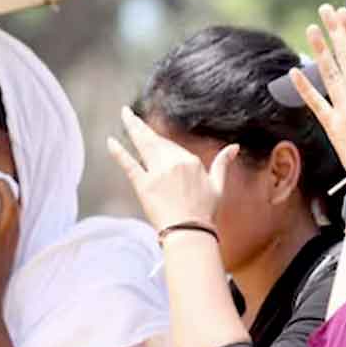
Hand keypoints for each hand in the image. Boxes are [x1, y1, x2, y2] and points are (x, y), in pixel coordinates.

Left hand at [107, 106, 238, 230]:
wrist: (190, 233)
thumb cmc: (204, 213)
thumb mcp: (218, 186)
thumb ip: (223, 163)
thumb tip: (234, 147)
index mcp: (190, 161)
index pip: (172, 146)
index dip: (161, 143)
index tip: (152, 135)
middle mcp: (173, 163)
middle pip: (155, 140)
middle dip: (140, 125)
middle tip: (128, 113)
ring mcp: (157, 173)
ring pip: (143, 144)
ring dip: (132, 127)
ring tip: (124, 114)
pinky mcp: (143, 185)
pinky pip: (129, 164)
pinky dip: (119, 152)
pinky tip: (111, 141)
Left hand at [290, 4, 345, 197]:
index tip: (344, 13)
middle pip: (345, 56)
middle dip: (335, 31)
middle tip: (325, 10)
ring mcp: (342, 110)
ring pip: (329, 73)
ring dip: (320, 50)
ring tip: (312, 30)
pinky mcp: (332, 126)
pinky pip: (315, 102)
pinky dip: (304, 87)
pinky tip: (294, 73)